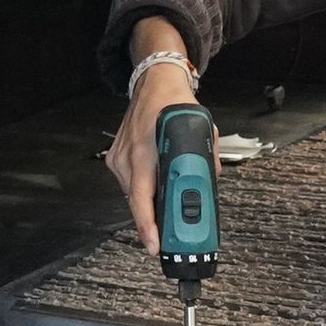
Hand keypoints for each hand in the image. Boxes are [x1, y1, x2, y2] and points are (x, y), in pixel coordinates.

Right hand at [101, 14, 195, 251]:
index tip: (156, 243)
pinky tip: (156, 188)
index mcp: (146, 148)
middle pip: (138, 203)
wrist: (153, 82)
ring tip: (167, 210)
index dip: (148, 225)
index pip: (143, 196)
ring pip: (133, 197)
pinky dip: (143, 192)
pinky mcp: (115, 159)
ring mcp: (118, 158)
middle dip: (154, 222)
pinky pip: (130, 186)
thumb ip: (207, 157)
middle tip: (169, 237)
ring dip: (150, 206)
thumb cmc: (174, 102)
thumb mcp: (202, 127)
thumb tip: (210, 181)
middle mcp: (128, 155)